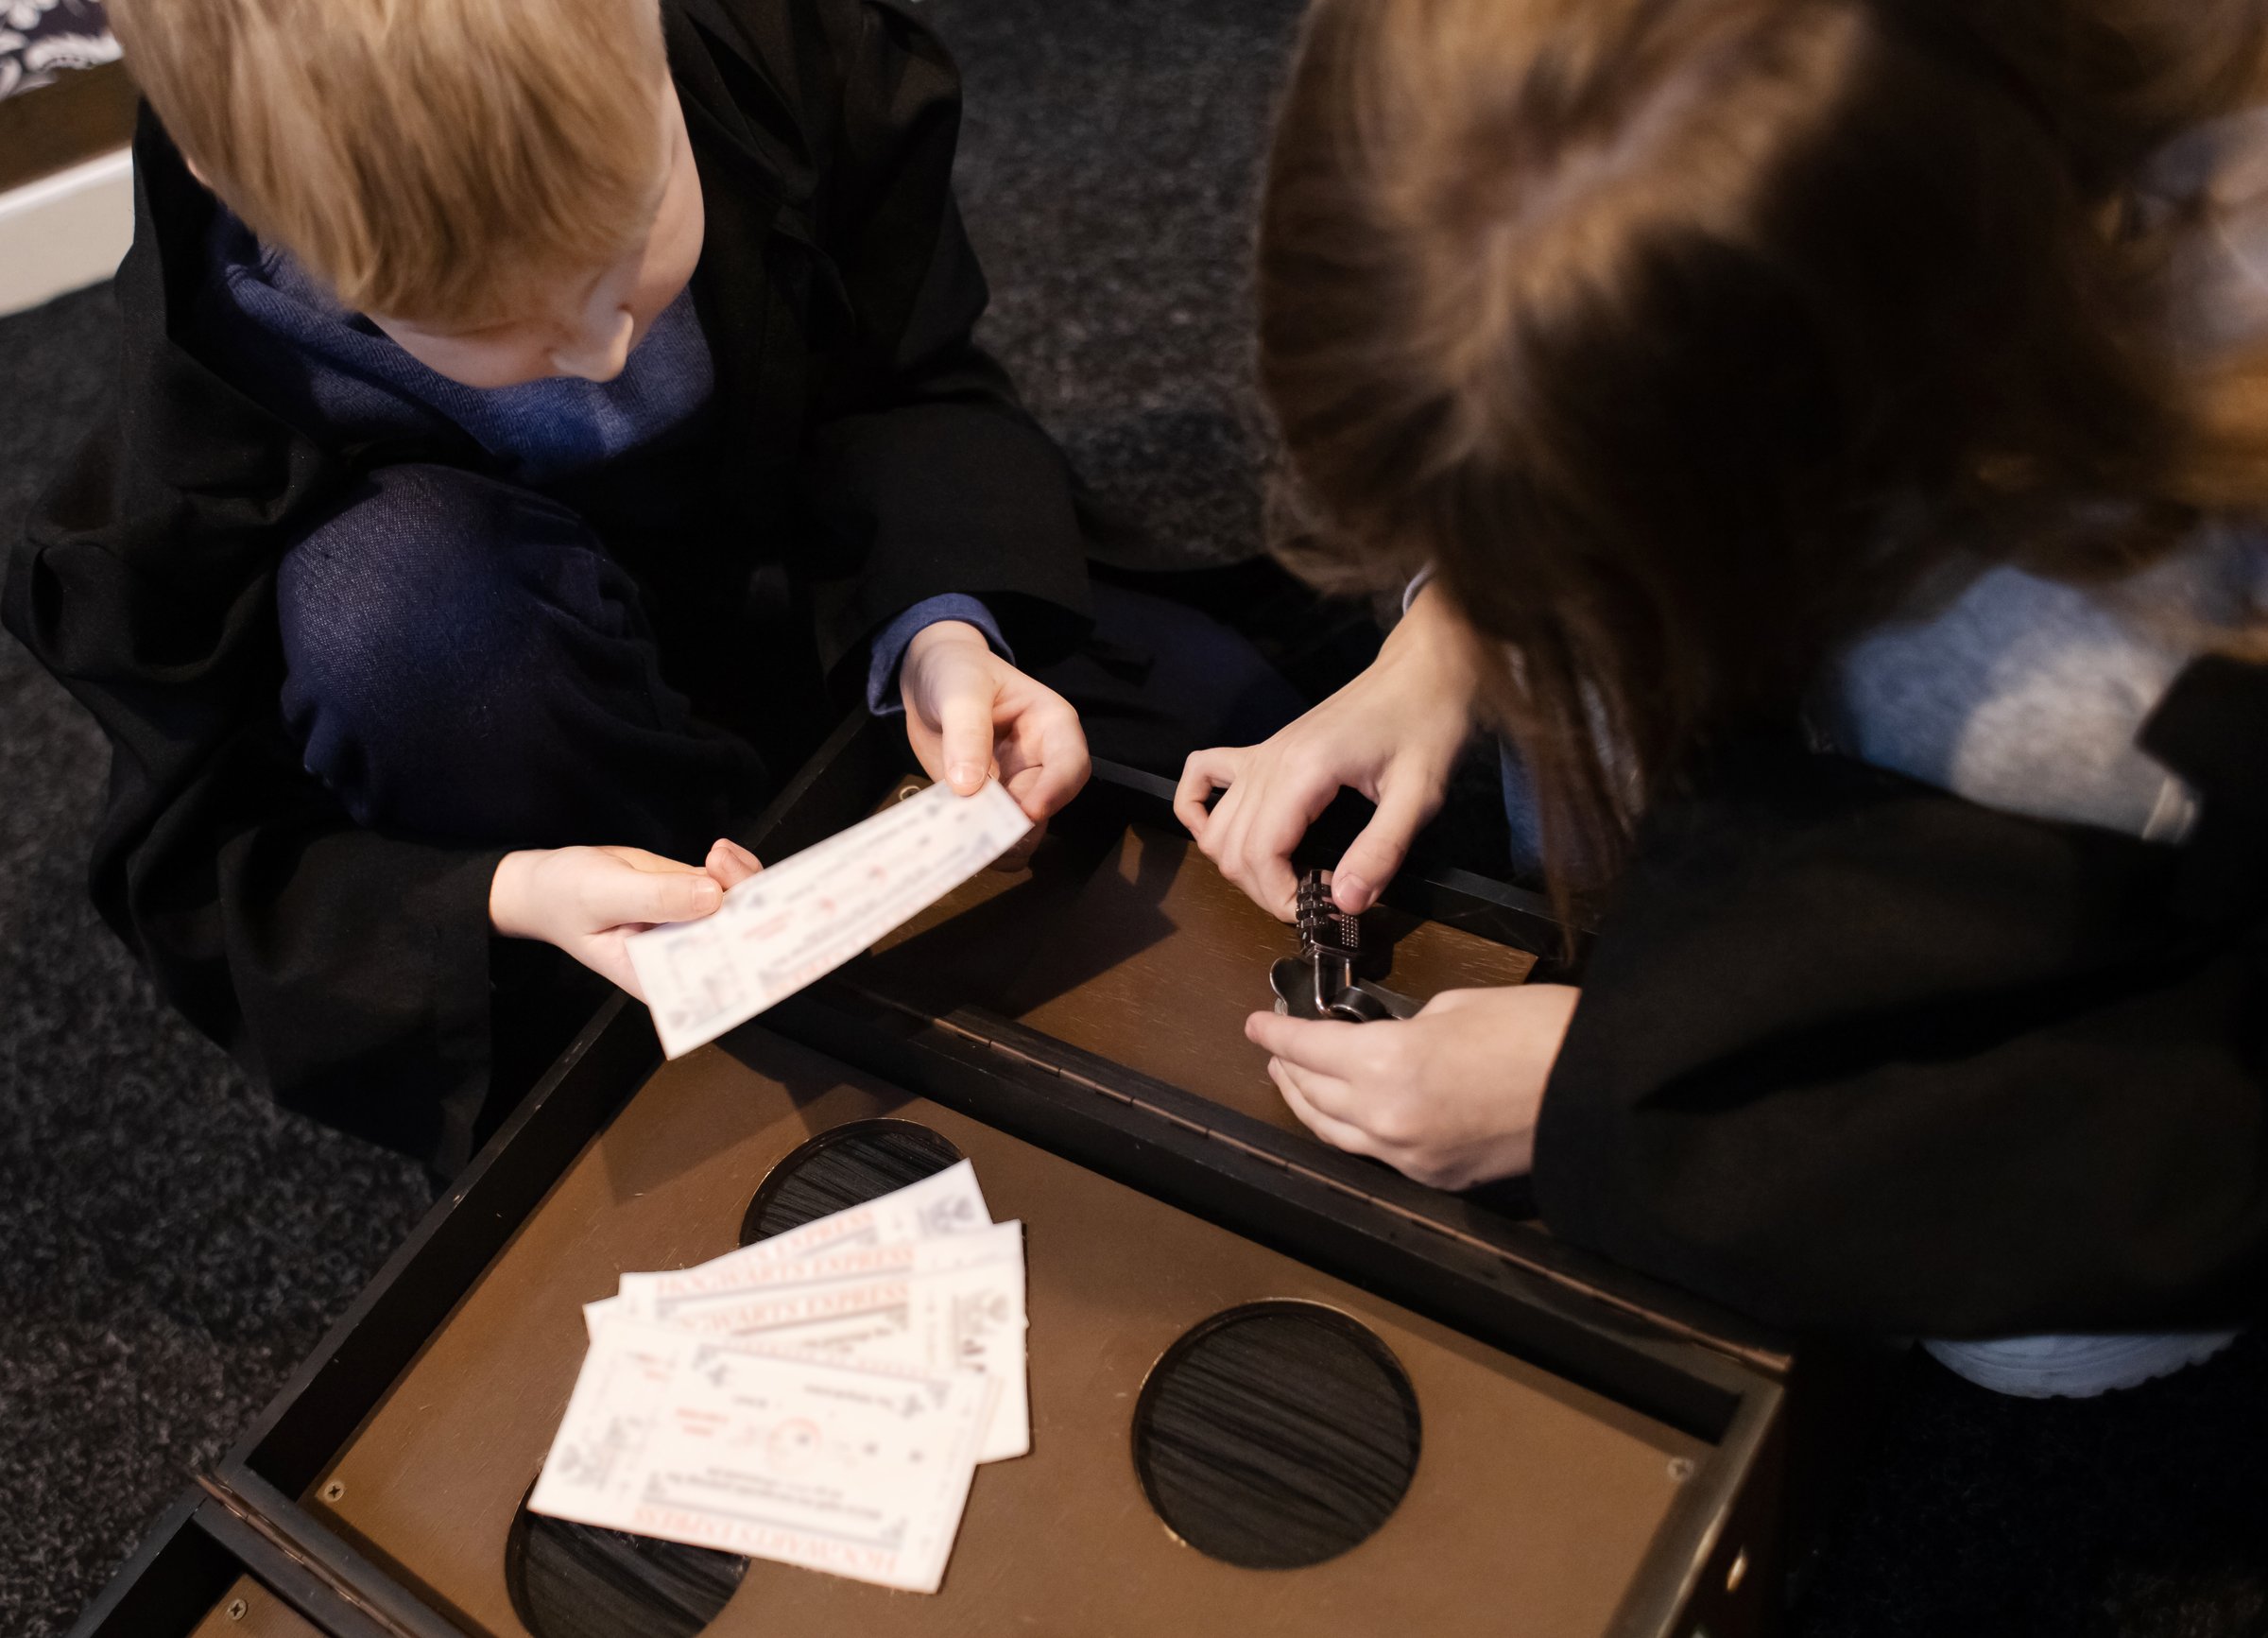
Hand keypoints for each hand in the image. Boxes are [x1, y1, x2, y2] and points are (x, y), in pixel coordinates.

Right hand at [489, 840, 760, 1000]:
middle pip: (741, 939)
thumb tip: (715, 897)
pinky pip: (729, 885)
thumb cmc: (565, 897)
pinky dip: (734, 867)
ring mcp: (693, 925)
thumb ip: (656, 899)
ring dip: (743, 879)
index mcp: (662, 978)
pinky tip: (721, 852)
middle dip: (755, 907)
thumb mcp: (604, 895)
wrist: (549, 879)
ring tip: (717, 854)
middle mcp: (685, 957)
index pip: (719, 975)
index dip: (752, 955)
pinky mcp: (693, 895)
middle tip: (734, 872)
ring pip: (742, 908)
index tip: (765, 924)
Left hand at [901, 620, 1089, 847]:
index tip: (1028, 813)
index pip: (1070, 764)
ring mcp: (1013, 786)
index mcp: (1050, 726)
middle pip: (1046, 804)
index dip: (1056, 791)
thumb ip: (966, 732)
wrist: (927, 680)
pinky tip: (951, 844)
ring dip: (996, 841)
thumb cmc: (956, 671)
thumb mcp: (960, 692)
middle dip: (1020, 826)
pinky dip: (972, 842)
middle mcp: (1039, 762)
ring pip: (1020, 828)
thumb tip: (968, 786)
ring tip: (965, 845)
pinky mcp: (985, 803)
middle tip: (986, 838)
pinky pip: (987, 831)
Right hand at [1177, 583, 1480, 919]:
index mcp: (1303, 771)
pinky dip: (1199, 810)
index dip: (1281, 897)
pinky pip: (1203, 777)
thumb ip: (1381, 851)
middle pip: (1233, 848)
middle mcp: (1269, 761)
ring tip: (1288, 880)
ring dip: (1240, 867)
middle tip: (1311, 902)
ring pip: (1217, 827)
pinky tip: (1225, 833)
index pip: (1261, 853)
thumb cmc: (1427, 725)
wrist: (1422, 673)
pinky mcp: (1265, 750)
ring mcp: (1261, 753)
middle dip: (1265, 891)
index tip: (1319, 911)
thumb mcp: (1420, 795)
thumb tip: (1344, 902)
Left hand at [1244, 985, 1578, 1190]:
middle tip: (1274, 1046)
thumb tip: (1382, 1040)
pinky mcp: (1437, 1178)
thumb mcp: (1457, 1007)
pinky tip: (1350, 1112)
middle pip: (1312, 1095)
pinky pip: (1375, 1154)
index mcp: (1386, 1066)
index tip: (1256, 1023)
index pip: (1309, 1048)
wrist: (1600, 1091)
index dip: (1277, 1033)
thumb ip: (1402, 1026)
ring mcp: (1410, 1157)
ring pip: (1335, 1134)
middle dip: (1287, 1067)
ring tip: (1295, 1080)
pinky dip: (1352, 1130)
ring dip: (1309, 1104)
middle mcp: (1386, 1120)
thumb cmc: (1537, 1031)